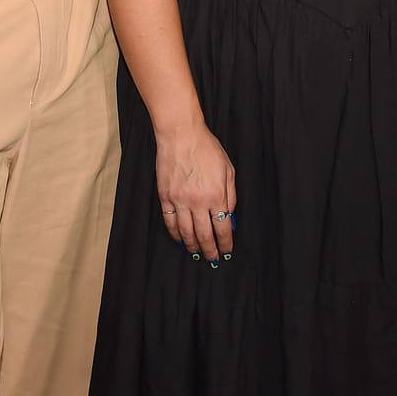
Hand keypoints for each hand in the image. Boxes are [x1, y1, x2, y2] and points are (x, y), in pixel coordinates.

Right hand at [154, 123, 235, 262]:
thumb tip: (231, 216)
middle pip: (205, 235)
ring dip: (193, 247)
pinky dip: (175, 235)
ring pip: (186, 233)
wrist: (181, 135)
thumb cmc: (207, 149)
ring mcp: (180, 201)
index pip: (223, 228)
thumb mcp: (228, 170)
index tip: (226, 251)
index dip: (225, 243)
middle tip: (213, 260)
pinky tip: (180, 240)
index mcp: (217, 195)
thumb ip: (231, 195)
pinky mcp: (165, 197)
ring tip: (197, 253)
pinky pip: (170, 222)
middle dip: (210, 251)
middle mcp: (198, 202)